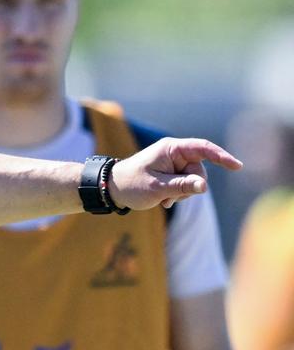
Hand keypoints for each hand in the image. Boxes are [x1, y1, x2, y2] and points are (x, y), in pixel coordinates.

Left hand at [109, 138, 241, 210]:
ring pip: (194, 181)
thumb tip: (204, 186)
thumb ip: (182, 186)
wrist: (111, 188)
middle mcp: (175, 152)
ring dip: (182, 194)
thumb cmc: (131, 184)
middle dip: (190, 187)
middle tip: (168, 198)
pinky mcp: (172, 173)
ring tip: (163, 199)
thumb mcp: (157, 188)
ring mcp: (174, 162)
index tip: (237, 166)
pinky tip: (163, 200)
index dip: (221, 156)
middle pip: (200, 170)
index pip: (203, 148)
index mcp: (171, 148)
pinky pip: (186, 185)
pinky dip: (178, 194)